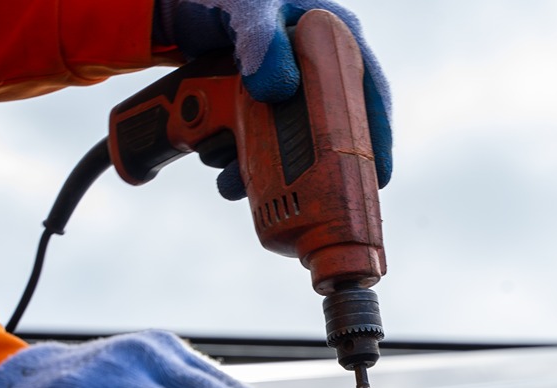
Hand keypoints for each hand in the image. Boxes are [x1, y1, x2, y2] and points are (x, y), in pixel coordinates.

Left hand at [152, 0, 392, 196]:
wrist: (179, 9)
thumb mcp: (246, 8)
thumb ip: (260, 39)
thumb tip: (277, 89)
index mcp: (333, 37)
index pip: (370, 93)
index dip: (377, 138)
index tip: (377, 177)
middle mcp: (317, 68)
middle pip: (334, 130)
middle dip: (315, 169)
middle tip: (309, 200)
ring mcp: (287, 92)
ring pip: (292, 146)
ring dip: (269, 173)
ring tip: (241, 185)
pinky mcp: (259, 108)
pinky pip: (262, 146)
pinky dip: (245, 165)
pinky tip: (228, 176)